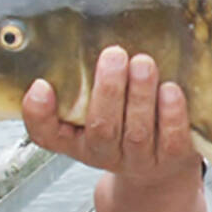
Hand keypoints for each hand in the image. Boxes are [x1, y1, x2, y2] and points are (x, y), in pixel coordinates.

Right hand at [22, 45, 201, 186]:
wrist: (160, 167)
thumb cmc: (123, 125)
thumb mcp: (94, 108)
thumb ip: (81, 84)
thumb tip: (75, 44)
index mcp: (77, 140)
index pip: (47, 135)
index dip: (39, 114)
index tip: (41, 85)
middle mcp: (105, 153)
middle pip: (101, 129)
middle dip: (108, 90)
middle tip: (114, 55)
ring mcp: (140, 159)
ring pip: (137, 132)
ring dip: (140, 95)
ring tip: (143, 64)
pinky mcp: (173, 159)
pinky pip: (172, 141)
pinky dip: (172, 114)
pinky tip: (171, 90)